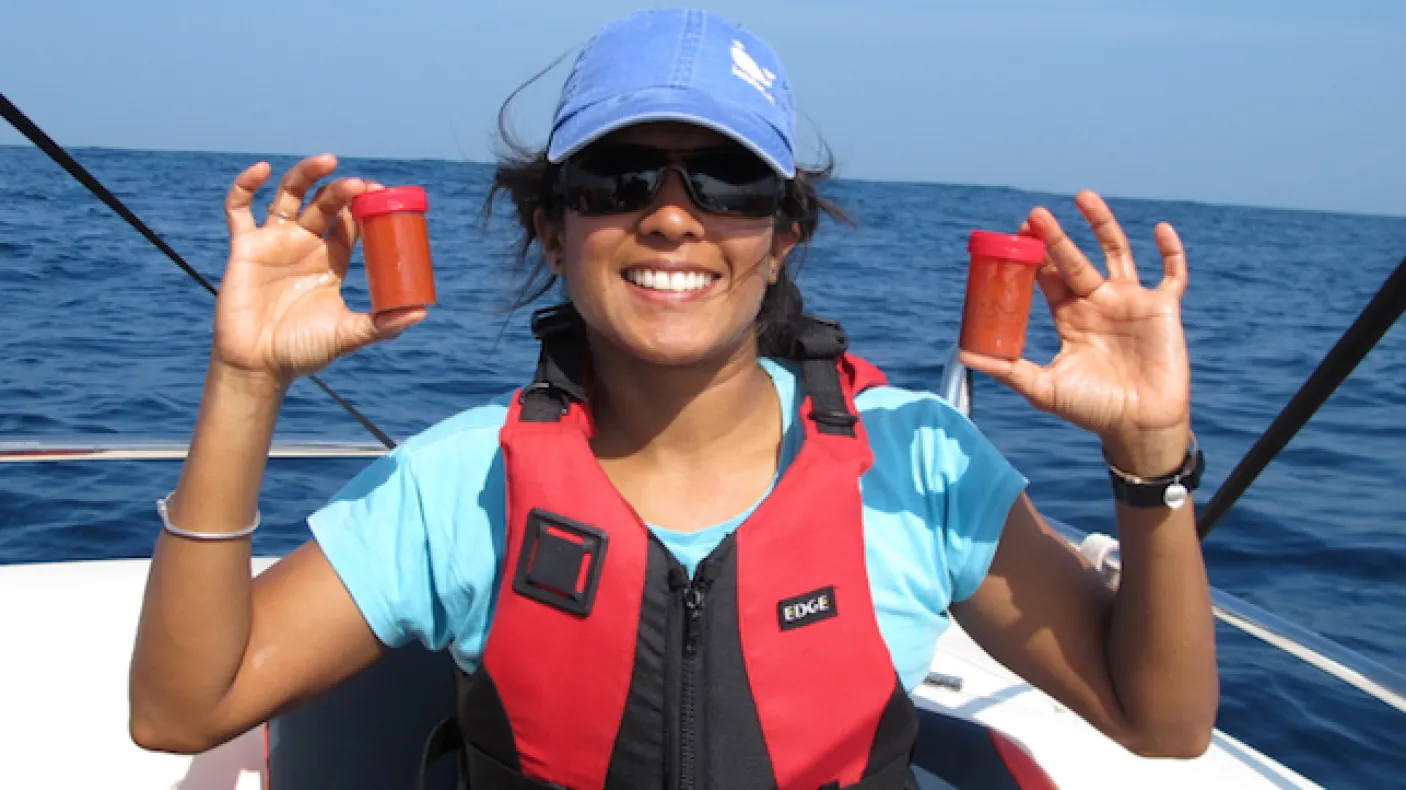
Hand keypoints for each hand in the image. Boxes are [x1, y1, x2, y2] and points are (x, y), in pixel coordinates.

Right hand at [212, 154, 425, 389]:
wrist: (259, 366)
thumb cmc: (303, 352)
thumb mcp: (349, 334)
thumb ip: (382, 325)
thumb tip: (421, 313)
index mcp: (330, 262)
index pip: (350, 223)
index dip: (364, 206)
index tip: (380, 194)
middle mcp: (304, 246)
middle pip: (324, 205)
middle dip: (342, 191)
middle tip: (360, 185)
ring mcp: (273, 243)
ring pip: (288, 195)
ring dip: (306, 174)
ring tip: (328, 162)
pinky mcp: (243, 247)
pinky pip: (238, 208)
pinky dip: (246, 185)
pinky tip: (262, 169)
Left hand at [959, 190, 1190, 474]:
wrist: (1138, 427)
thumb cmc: (1092, 410)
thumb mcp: (1043, 388)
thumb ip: (1007, 370)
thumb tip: (962, 356)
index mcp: (1069, 318)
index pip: (1047, 278)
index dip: (1032, 258)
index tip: (1015, 236)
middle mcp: (1097, 304)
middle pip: (1074, 260)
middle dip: (1055, 237)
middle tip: (1034, 214)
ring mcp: (1131, 303)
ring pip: (1117, 252)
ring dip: (1102, 224)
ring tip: (1082, 197)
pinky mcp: (1163, 309)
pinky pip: (1172, 273)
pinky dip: (1171, 251)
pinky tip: (1160, 229)